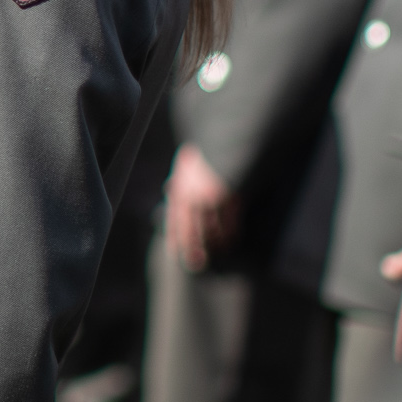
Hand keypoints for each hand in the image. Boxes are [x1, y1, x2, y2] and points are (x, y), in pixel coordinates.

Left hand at [165, 144, 238, 270]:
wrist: (226, 136)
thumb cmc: (205, 148)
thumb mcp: (185, 159)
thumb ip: (179, 176)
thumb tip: (169, 187)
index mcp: (180, 188)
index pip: (174, 219)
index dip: (174, 237)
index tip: (174, 253)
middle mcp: (192, 196)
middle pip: (191, 231)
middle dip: (193, 250)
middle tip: (195, 265)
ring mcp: (211, 198)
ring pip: (212, 229)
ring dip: (215, 244)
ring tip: (218, 253)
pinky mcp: (229, 197)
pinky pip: (229, 221)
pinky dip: (231, 233)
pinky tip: (232, 240)